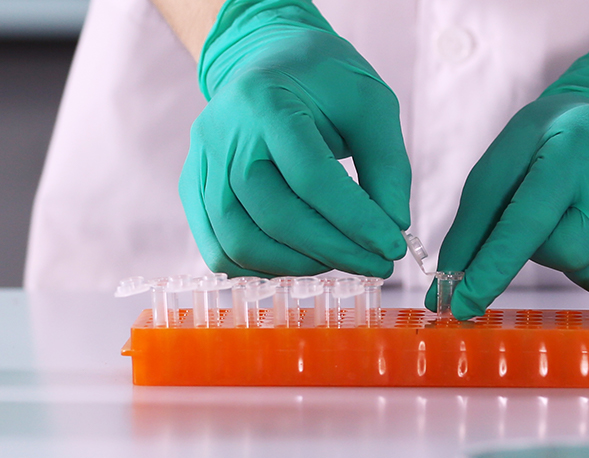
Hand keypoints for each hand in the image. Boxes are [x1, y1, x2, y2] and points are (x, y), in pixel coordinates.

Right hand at [179, 0, 409, 277]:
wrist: (268, 59)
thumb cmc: (324, 81)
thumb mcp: (371, 104)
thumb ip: (388, 164)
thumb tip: (394, 226)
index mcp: (266, 102)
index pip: (311, 177)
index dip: (356, 221)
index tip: (393, 249)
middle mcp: (223, 135)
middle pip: (275, 216)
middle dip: (334, 251)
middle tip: (377, 265)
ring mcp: (201, 164)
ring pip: (241, 243)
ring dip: (300, 265)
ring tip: (341, 258)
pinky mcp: (193, 189)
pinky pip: (219, 250)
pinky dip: (264, 268)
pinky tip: (302, 258)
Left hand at [429, 35, 588, 319]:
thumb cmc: (552, 148)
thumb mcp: (507, 162)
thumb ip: (473, 225)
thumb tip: (444, 292)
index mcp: (570, 141)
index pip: (526, 219)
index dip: (492, 268)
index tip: (461, 306)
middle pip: (566, 252)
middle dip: (549, 250)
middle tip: (559, 216)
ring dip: (583, 262)